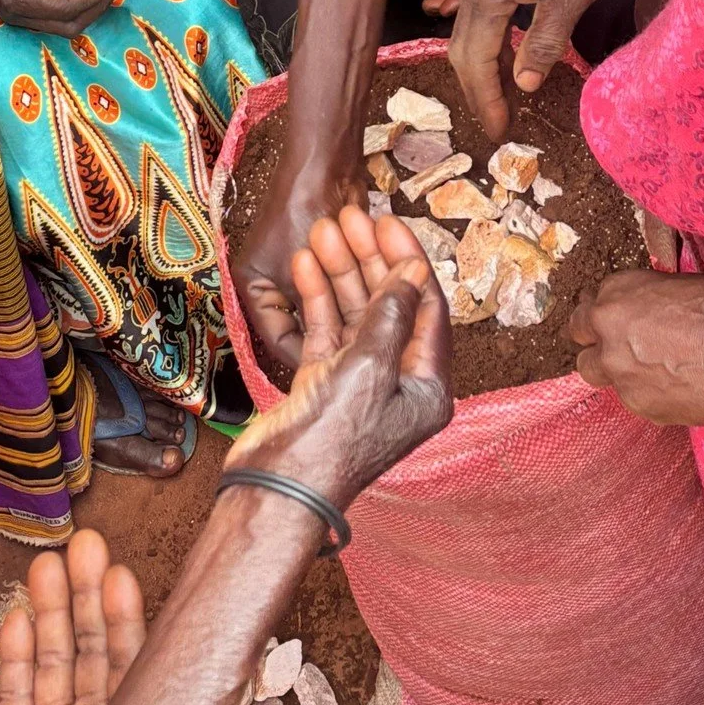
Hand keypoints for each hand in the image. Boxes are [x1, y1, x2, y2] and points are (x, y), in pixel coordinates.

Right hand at [0, 0, 119, 36]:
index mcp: (18, 1)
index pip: (68, 8)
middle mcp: (16, 17)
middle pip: (70, 26)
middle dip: (96, 5)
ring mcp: (15, 17)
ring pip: (62, 25)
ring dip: (85, 6)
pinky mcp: (15, 10)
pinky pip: (51, 16)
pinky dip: (71, 3)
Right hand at [0, 530, 145, 704]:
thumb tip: (213, 675)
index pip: (138, 664)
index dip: (129, 617)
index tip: (121, 572)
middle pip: (94, 650)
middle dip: (88, 596)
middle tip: (83, 545)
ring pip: (54, 661)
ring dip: (51, 611)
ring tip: (47, 566)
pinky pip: (15, 694)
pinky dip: (15, 655)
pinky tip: (18, 618)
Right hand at [227, 207, 452, 509]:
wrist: (277, 488)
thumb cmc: (332, 439)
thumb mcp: (370, 368)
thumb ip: (391, 315)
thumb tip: (413, 272)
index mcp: (426, 387)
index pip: (427, 308)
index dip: (407, 261)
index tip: (387, 222)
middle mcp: (398, 382)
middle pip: (390, 305)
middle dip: (371, 259)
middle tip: (351, 216)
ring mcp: (359, 382)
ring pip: (355, 313)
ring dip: (340, 272)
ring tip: (322, 230)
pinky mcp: (323, 382)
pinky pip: (326, 330)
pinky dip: (317, 298)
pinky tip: (305, 263)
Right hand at [233, 147, 367, 369]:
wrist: (322, 161)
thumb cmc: (303, 215)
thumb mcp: (306, 275)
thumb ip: (321, 318)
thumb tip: (346, 357)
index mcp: (253, 290)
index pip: (283, 343)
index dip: (313, 359)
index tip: (347, 370)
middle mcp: (272, 285)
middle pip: (310, 324)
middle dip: (341, 330)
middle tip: (370, 348)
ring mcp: (299, 272)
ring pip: (334, 305)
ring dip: (356, 304)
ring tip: (379, 316)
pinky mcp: (326, 258)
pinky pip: (346, 286)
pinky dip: (362, 289)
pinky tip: (380, 299)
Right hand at [449, 0, 625, 137]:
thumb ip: (543, 44)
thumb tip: (526, 86)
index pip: (477, 60)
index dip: (486, 98)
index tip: (498, 130)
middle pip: (462, 48)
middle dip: (477, 89)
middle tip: (497, 122)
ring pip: (469, 30)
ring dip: (481, 67)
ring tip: (501, 97)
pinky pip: (480, 13)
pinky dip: (489, 42)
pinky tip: (508, 55)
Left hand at [568, 269, 703, 425]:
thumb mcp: (677, 285)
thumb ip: (645, 300)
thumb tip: (644, 310)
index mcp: (615, 296)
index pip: (588, 306)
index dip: (601, 314)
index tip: (612, 319)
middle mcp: (607, 334)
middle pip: (579, 340)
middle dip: (595, 342)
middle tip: (618, 345)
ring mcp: (620, 375)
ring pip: (599, 374)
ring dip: (615, 370)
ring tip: (646, 370)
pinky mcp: (641, 407)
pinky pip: (633, 399)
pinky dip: (647, 394)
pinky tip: (674, 389)